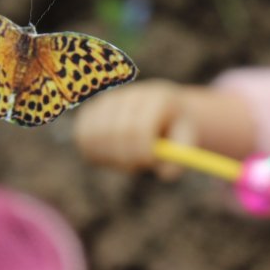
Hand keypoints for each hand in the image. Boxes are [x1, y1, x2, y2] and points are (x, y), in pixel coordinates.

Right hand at [73, 79, 194, 178]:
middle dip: (125, 157)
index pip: (138, 128)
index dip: (141, 152)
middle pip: (114, 132)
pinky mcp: (96, 109)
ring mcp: (111, 100)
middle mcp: (131, 96)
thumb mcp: (187, 145)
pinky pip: (82, 135)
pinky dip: (94, 152)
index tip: (149, 162)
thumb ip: (179, 160)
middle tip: (136, 165)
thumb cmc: (179, 131)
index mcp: (158, 100)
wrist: (169, 110)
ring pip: (94, 135)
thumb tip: (165, 174)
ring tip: (127, 159)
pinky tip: (112, 154)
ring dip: (108, 156)